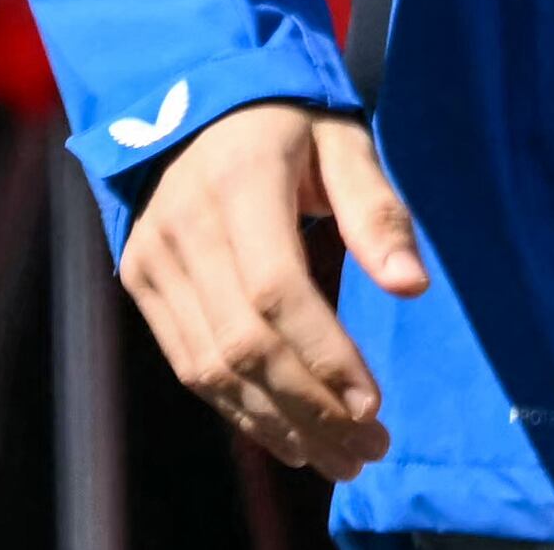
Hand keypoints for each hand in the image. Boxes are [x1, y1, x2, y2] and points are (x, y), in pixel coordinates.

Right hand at [115, 97, 428, 480]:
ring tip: (336, 459)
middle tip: (365, 452)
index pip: (278, 290)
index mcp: (240, 183)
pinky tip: (285, 435)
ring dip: (275, 423)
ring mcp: (153, 260)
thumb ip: (377, 209)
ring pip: (210, 368)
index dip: (324, 353)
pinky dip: (236, 408)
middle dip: (308, 408)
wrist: (185, 94)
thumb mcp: (342, 139)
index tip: (372, 404)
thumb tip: (413, 285)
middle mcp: (185, 229)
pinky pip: (187, 364)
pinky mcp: (141, 283)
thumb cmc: (285, 117)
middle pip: (243, 343)